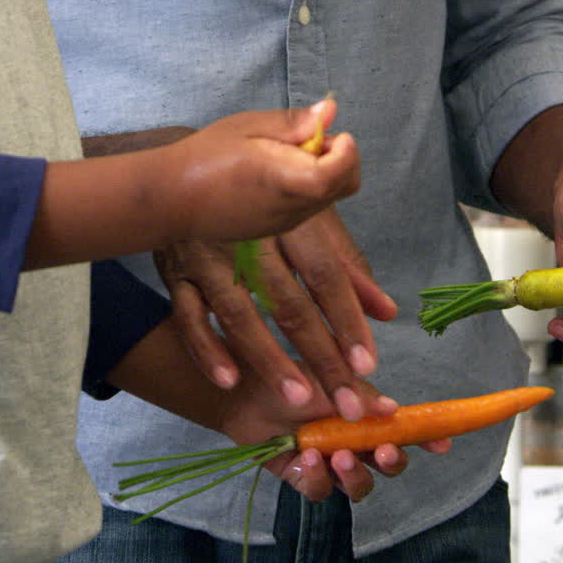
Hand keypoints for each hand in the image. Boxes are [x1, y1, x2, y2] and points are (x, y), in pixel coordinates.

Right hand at [154, 208, 397, 420]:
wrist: (183, 162)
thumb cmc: (260, 186)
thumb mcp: (307, 210)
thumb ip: (348, 262)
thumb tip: (386, 310)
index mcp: (287, 216)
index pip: (324, 273)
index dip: (346, 318)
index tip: (367, 362)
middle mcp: (247, 237)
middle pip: (287, 302)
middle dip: (320, 355)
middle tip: (345, 400)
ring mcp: (207, 255)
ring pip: (240, 313)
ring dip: (269, 359)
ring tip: (298, 397)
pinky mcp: (176, 273)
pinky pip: (188, 316)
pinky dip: (207, 349)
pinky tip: (230, 379)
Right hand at [164, 99, 361, 243]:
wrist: (172, 199)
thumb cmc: (205, 157)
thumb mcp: (247, 126)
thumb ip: (292, 123)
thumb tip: (329, 111)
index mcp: (284, 180)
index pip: (337, 175)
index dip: (347, 153)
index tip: (336, 134)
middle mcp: (290, 208)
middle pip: (343, 188)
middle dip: (341, 160)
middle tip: (312, 139)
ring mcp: (284, 223)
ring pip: (328, 198)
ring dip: (324, 173)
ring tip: (288, 153)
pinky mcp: (275, 229)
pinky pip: (307, 208)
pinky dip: (308, 187)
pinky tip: (277, 172)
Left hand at [215, 372, 447, 501]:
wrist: (243, 390)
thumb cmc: (289, 377)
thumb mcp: (330, 378)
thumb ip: (362, 396)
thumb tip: (394, 410)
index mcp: (366, 415)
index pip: (404, 431)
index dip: (427, 439)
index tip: (442, 444)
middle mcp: (353, 441)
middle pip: (388, 465)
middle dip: (392, 461)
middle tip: (381, 451)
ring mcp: (330, 462)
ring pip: (359, 485)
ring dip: (356, 474)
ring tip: (339, 456)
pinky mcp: (304, 477)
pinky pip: (322, 491)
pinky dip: (320, 478)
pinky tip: (310, 458)